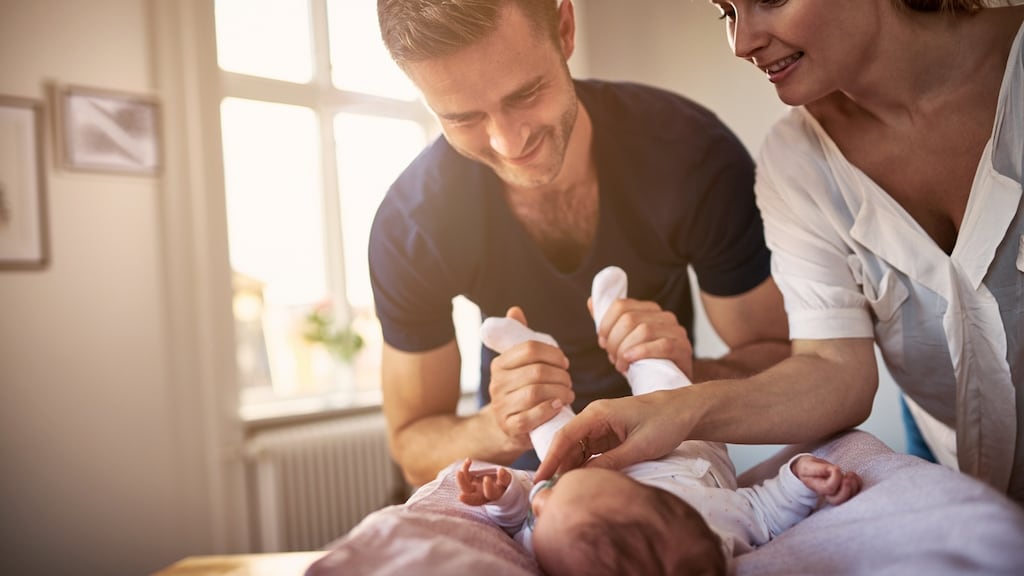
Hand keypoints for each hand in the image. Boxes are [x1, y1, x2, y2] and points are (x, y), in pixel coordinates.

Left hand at [456, 458, 512, 505]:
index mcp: (495, 495)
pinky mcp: (471, 482)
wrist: (499, 484)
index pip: (491, 494)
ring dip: (461, 481)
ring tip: (459, 472)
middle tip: (461, 496)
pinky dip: (465, 468)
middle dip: (468, 498)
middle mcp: (483, 495)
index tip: (487, 478)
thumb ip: (504, 478)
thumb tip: (501, 471)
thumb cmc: (504, 482)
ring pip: (466, 489)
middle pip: (474, 500)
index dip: (488, 487)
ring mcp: (475, 489)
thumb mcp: (507, 481)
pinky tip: (468, 460)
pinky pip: (465, 476)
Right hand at [487, 307, 573, 448]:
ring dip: (559, 392)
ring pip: (535, 392)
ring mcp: (501, 407)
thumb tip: (514, 310)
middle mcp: (496, 384)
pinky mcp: (509, 427)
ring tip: (568, 394)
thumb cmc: (520, 390)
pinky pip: (530, 417)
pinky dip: (548, 410)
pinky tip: (559, 406)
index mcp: (499, 364)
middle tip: (569, 381)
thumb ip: (519, 337)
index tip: (564, 362)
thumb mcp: (518, 364)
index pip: (529, 348)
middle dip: (560, 375)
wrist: (506, 427)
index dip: (553, 353)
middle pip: (536, 371)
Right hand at [534, 389, 692, 480]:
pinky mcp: (610, 436)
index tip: (540, 479)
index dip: (550, 459)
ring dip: (571, 470)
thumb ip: (611, 462)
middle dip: (558, 468)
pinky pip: (590, 453)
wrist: (686, 411)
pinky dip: (584, 468)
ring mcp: (602, 428)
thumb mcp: (639, 447)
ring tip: (563, 492)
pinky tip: (582, 483)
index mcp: (598, 413)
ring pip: (578, 451)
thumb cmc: (666, 422)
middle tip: (549, 494)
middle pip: (568, 445)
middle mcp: (595, 418)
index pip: (565, 436)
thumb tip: (584, 478)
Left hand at [589, 297, 693, 377]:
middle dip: (614, 340)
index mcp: (649, 310)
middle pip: (629, 319)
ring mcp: (677, 332)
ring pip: (644, 330)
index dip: (605, 324)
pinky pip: (663, 345)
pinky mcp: (683, 349)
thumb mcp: (623, 341)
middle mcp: (665, 317)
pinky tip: (631, 362)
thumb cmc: (644, 362)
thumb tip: (592, 301)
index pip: (621, 305)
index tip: (602, 341)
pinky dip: (642, 352)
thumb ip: (609, 322)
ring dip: (625, 350)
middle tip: (612, 357)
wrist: (668, 384)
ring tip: (621, 365)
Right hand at [791, 455, 861, 505]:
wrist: (808, 470)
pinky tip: (852, 475)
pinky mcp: (843, 490)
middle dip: (847, 488)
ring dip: (854, 486)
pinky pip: (855, 492)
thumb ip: (820, 468)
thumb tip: (834, 470)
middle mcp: (828, 494)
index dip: (836, 478)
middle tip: (847, 476)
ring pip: (848, 498)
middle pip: (839, 500)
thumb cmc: (808, 468)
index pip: (829, 488)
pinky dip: (858, 484)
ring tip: (850, 474)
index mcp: (818, 488)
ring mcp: (836, 494)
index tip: (835, 468)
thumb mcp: (808, 466)